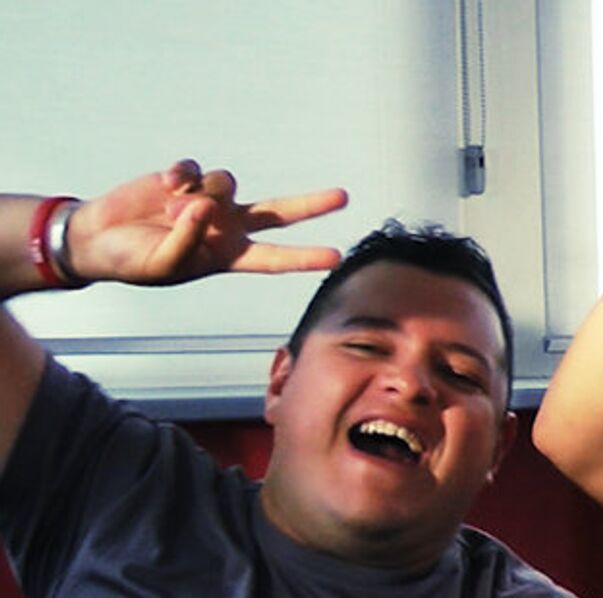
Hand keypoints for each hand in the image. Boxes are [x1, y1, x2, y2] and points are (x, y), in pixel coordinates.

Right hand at [64, 159, 346, 286]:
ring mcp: (209, 200)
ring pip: (227, 183)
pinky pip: (196, 169)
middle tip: (343, 197)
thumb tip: (207, 207)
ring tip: (169, 211)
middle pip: (279, 213)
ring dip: (199, 195)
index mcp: (228, 255)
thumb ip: (187, 240)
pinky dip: (181, 175)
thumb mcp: (162, 264)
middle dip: (310, 205)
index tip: (335, 256)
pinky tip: (164, 184)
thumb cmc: (134, 261)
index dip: (304, 258)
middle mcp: (227, 226)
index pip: (275, 259)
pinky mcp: (187, 178)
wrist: (99, 239)